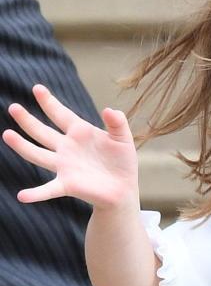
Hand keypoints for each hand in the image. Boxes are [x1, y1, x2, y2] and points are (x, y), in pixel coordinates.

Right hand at [3, 84, 139, 210]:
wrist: (123, 190)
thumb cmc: (122, 163)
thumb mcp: (123, 139)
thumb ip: (118, 123)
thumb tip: (109, 110)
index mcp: (79, 132)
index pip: (61, 114)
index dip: (49, 102)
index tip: (37, 88)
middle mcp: (67, 148)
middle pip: (42, 132)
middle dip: (28, 120)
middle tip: (13, 107)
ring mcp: (64, 166)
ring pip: (38, 154)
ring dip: (22, 146)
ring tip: (7, 135)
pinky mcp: (67, 184)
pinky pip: (48, 190)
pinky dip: (35, 194)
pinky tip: (22, 196)